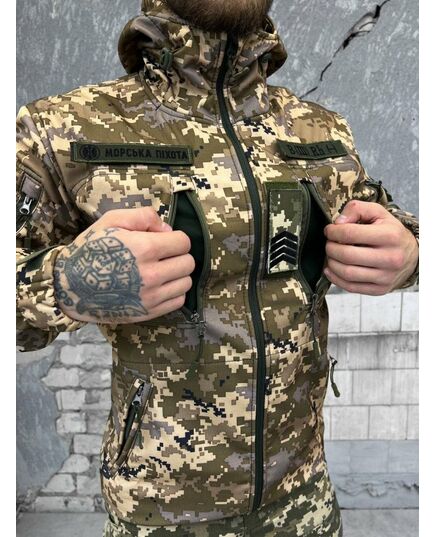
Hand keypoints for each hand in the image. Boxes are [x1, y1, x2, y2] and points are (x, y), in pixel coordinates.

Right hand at [53, 207, 194, 323]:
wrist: (70, 286)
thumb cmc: (90, 250)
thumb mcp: (112, 221)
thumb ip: (144, 216)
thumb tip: (167, 229)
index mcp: (144, 248)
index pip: (183, 242)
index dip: (174, 238)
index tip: (162, 240)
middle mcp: (151, 275)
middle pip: (188, 263)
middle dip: (178, 255)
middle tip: (162, 256)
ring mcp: (151, 297)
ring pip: (186, 283)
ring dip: (177, 275)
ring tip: (160, 271)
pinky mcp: (149, 313)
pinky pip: (179, 301)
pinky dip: (173, 292)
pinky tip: (159, 286)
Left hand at [323, 200, 418, 294]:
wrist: (411, 255)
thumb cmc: (390, 232)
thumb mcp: (378, 212)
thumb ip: (356, 209)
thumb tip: (338, 223)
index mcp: (390, 236)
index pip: (350, 233)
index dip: (333, 231)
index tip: (329, 230)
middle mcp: (390, 258)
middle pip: (347, 255)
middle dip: (330, 248)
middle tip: (329, 243)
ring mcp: (385, 276)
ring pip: (347, 273)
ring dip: (331, 263)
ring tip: (331, 255)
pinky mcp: (380, 289)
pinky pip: (351, 287)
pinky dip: (335, 278)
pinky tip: (331, 269)